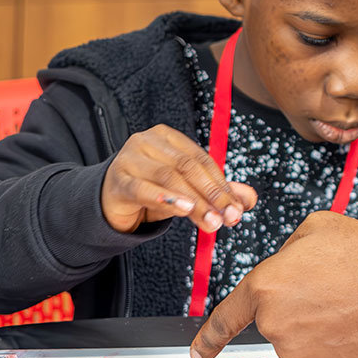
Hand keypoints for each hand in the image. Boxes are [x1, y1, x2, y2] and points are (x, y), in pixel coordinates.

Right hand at [100, 124, 256, 233]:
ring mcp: (129, 158)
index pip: (201, 159)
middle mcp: (147, 141)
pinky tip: (182, 208)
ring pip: (169, 178)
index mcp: (168, 137)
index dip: (222, 184)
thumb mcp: (186, 190)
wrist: (109, 202)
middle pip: (188, 168)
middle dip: (212, 195)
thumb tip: (248, 200)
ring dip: (194, 202)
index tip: (237, 209)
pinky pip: (143, 189)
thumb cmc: (151, 191)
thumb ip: (216, 191)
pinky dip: (165, 198)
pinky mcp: (117, 180)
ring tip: (211, 221)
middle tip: (228, 219)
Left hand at [189, 212, 357, 357]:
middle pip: (279, 324)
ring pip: (303, 347)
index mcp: (267, 287)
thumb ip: (291, 248)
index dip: (209, 337)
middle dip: (303, 312)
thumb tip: (288, 261)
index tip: (198, 354)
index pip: (226, 317)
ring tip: (355, 312)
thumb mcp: (323, 228)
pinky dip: (340, 354)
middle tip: (338, 295)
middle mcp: (276, 326)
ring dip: (323, 333)